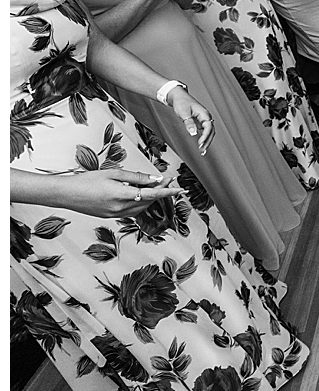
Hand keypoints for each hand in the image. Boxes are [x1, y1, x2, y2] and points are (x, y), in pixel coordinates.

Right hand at [58, 169, 183, 217]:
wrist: (66, 194)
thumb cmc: (87, 181)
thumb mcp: (113, 174)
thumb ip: (136, 177)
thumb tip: (155, 179)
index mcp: (122, 196)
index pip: (152, 194)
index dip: (168, 191)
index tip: (180, 189)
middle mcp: (120, 209)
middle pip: (148, 201)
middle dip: (160, 191)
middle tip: (167, 180)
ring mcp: (116, 215)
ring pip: (141, 208)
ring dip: (150, 198)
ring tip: (154, 184)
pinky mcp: (111, 217)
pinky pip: (132, 211)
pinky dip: (139, 202)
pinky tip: (138, 193)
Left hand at [167, 87, 214, 154]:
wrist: (178, 97)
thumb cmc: (181, 103)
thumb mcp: (184, 113)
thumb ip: (189, 123)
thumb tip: (193, 133)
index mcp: (204, 114)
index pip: (208, 127)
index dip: (205, 136)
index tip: (200, 143)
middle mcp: (206, 117)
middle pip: (211, 132)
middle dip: (207, 142)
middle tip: (202, 151)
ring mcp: (203, 120)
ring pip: (209, 133)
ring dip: (206, 142)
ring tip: (202, 151)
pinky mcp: (200, 122)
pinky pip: (204, 132)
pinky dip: (203, 139)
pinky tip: (201, 145)